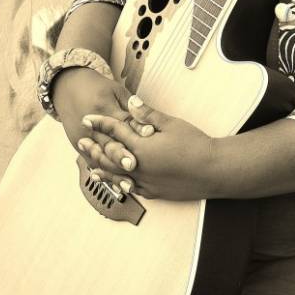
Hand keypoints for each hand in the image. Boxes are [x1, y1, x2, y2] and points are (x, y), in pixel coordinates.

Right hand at [53, 70, 156, 190]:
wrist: (67, 87)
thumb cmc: (97, 87)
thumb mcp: (116, 90)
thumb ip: (131, 106)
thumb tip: (150, 121)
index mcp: (103, 107)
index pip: (121, 121)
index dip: (136, 129)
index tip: (150, 136)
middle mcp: (91, 125)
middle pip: (109, 142)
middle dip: (121, 155)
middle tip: (134, 166)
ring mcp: (83, 137)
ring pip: (101, 158)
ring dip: (115, 173)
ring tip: (129, 185)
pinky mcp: (78, 144)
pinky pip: (93, 163)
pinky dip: (105, 175)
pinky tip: (117, 186)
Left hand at [78, 95, 213, 200]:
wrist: (213, 170)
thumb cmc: (196, 145)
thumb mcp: (172, 124)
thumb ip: (148, 114)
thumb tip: (131, 102)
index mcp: (141, 147)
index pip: (115, 132)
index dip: (100, 123)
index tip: (87, 119)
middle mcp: (138, 167)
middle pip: (109, 157)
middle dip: (94, 148)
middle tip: (81, 142)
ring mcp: (145, 182)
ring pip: (116, 176)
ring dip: (101, 169)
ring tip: (91, 167)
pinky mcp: (154, 192)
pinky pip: (131, 189)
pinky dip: (119, 184)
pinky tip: (117, 184)